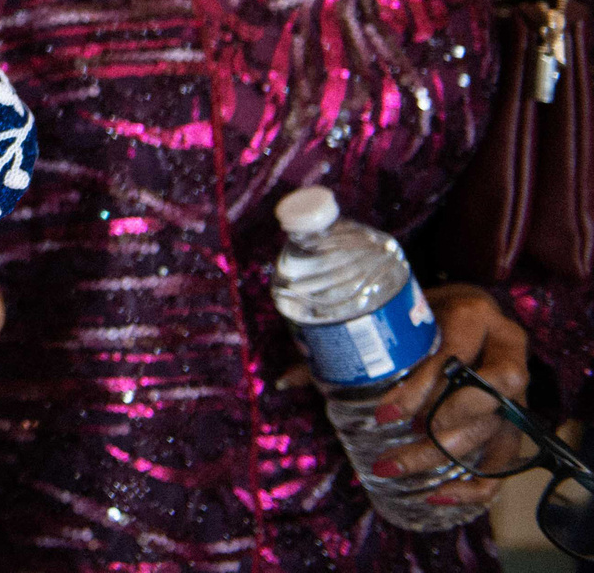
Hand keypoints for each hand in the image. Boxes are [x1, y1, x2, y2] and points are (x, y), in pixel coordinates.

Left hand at [366, 283, 530, 512]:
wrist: (468, 310)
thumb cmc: (420, 314)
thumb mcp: (393, 316)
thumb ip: (344, 345)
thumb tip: (285, 380)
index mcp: (475, 314)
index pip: (456, 354)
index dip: (422, 388)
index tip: (384, 414)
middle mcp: (505, 350)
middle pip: (487, 397)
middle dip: (440, 426)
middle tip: (399, 441)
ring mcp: (520, 388)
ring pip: (497, 430)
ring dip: (448, 456)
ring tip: (398, 468)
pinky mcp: (518, 419)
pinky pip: (507, 459)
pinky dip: (477, 484)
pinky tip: (441, 495)